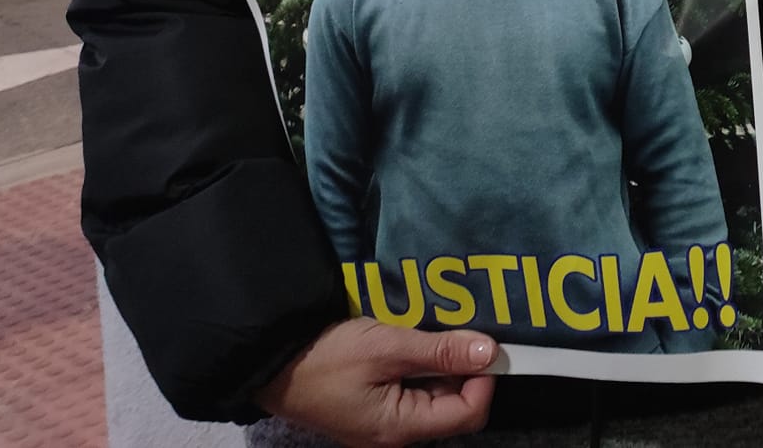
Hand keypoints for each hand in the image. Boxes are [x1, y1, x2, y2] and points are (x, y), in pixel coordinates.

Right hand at [253, 319, 500, 447]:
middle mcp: (396, 434)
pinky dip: (420, 365)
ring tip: (434, 330)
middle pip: (453, 405)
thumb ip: (440, 350)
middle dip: (463, 368)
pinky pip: (412, 389)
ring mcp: (383, 423)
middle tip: (460, 328)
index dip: (485, 379)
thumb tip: (490, 353)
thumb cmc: (326, 357)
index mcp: (400, 428)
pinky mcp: (373, 408)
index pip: (468, 414)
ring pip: (434, 394)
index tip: (485, 343)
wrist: (271, 362)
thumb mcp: (386, 347)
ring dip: (441, 363)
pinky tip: (414, 340)